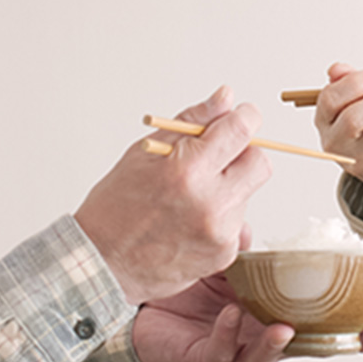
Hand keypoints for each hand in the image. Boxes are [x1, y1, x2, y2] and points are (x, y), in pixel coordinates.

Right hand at [75, 86, 270, 304]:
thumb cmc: (116, 206)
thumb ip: (193, 121)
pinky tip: (193, 220)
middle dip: (245, 153)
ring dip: (230, 186)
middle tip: (219, 157)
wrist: (102, 264)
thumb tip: (225, 98)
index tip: (242, 116)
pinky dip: (222, 215)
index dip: (246, 117)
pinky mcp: (224, 254)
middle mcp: (210, 202)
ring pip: (248, 192)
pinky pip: (238, 222)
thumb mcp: (146, 152)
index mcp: (188, 170)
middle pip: (260, 162)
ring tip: (192, 196)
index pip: (241, 131)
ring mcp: (220, 231)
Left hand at [132, 230, 362, 361]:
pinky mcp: (206, 361)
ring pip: (267, 358)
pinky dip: (227, 337)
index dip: (357, 321)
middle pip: (312, 345)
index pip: (322, 318)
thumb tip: (249, 231)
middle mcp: (261, 336)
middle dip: (347, 345)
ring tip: (285, 328)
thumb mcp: (222, 262)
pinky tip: (227, 316)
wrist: (137, 304)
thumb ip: (242, 250)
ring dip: (277, 344)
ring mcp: (237, 352)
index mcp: (274, 310)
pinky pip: (221, 355)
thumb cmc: (183, 286)